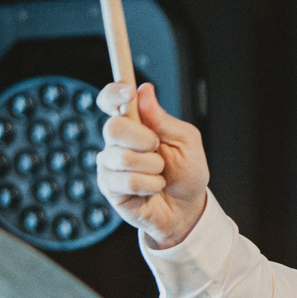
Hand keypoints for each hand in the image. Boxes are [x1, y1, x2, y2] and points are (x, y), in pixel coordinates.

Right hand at [96, 81, 208, 248]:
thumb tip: (144, 90)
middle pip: (113, 127)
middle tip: (158, 149)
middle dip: (143, 139)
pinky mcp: (110, 187)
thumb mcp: (185, 140)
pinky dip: (150, 184)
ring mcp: (110, 164)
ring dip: (153, 166)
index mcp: (135, 123)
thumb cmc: (186, 171)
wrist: (187, 207)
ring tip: (160, 173)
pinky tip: (153, 187)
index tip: (128, 92)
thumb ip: (163, 119)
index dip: (114, 93)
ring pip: (124, 157)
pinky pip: (128, 181)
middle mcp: (117, 141)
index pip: (112, 100)